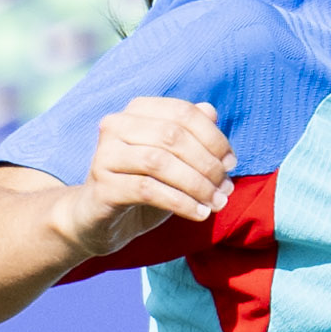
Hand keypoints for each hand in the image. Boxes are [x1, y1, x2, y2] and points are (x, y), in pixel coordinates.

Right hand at [73, 96, 229, 252]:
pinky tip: (199, 214)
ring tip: (216, 203)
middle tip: (225, 189)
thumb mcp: (173, 158)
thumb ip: (191, 134)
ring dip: (197, 185)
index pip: (183, 113)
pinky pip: (147, 190)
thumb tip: (211, 112)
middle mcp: (116, 126)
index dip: (213, 137)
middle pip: (173, 136)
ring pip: (160, 162)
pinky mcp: (102, 186)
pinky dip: (180, 202)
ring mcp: (105, 155)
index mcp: (137, 112)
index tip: (231, 164)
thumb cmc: (143, 184)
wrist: (99, 220)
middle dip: (207, 164)